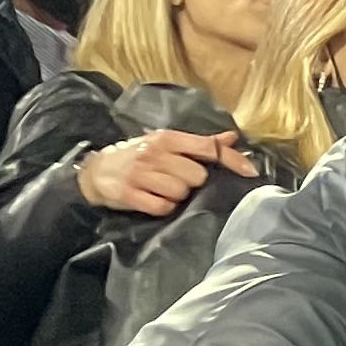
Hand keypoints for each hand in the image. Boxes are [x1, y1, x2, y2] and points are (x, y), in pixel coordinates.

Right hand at [76, 124, 251, 214]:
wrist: (96, 171)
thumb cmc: (138, 156)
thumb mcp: (166, 144)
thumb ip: (199, 144)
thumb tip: (232, 138)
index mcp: (167, 139)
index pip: (207, 148)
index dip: (231, 160)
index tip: (250, 172)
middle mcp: (155, 154)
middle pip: (197, 176)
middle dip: (192, 183)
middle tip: (176, 180)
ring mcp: (141, 174)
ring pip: (181, 193)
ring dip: (177, 196)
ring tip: (162, 189)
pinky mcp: (130, 193)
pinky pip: (163, 207)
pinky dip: (163, 208)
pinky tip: (153, 200)